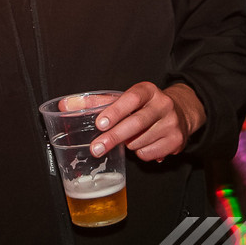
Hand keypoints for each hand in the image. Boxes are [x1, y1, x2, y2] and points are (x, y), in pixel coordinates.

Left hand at [89, 82, 204, 161]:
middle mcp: (163, 104)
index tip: (100, 123)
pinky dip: (140, 152)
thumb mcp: (123, 99)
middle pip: (136, 123)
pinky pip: (149, 154)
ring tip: (131, 136)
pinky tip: (143, 143)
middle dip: (114, 137)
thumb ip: (95, 102)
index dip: (116, 111)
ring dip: (128, 144)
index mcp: (148, 90)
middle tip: (96, 148)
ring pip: (140, 141)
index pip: (132, 98)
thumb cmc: (144, 106)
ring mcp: (172, 123)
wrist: (180, 112)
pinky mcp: (177, 141)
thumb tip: (65, 106)